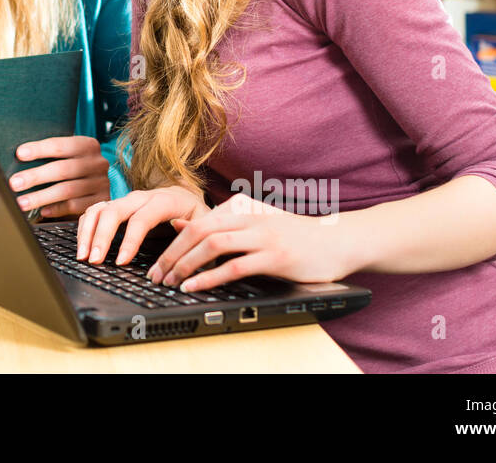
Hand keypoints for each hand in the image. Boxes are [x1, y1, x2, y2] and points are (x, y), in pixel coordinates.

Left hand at [9, 136, 110, 217]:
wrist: (97, 182)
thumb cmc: (74, 165)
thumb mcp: (69, 155)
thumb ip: (51, 154)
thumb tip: (19, 156)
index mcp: (88, 145)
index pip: (61, 146)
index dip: (39, 149)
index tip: (20, 154)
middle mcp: (97, 163)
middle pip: (63, 169)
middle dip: (35, 177)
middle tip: (14, 183)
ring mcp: (100, 183)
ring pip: (66, 191)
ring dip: (41, 197)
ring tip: (22, 202)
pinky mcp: (99, 201)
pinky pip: (74, 207)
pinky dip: (56, 209)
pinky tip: (43, 211)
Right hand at [76, 185, 206, 264]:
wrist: (183, 195)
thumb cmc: (193, 213)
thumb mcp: (204, 221)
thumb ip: (194, 230)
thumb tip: (178, 236)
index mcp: (163, 200)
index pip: (141, 218)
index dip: (129, 240)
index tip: (121, 262)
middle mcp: (139, 197)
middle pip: (113, 211)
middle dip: (101, 237)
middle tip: (94, 260)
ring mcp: (124, 200)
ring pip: (99, 210)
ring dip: (87, 232)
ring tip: (82, 256)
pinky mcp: (114, 206)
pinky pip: (93, 212)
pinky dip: (84, 228)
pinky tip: (83, 246)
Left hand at [146, 192, 352, 291]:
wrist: (339, 241)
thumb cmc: (294, 236)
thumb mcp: (252, 223)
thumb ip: (216, 224)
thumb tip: (176, 224)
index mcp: (240, 208)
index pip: (196, 222)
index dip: (171, 244)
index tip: (156, 264)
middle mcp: (249, 217)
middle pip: (198, 231)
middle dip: (172, 255)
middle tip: (156, 276)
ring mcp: (263, 235)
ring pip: (213, 245)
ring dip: (186, 265)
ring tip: (171, 282)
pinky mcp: (276, 256)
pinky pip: (236, 266)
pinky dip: (211, 277)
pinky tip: (196, 287)